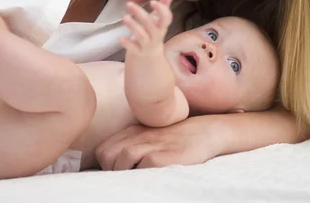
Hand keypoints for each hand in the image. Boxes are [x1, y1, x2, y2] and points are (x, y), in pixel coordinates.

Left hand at [95, 116, 222, 169]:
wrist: (206, 132)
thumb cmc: (176, 140)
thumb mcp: (150, 139)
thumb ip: (131, 146)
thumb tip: (113, 168)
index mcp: (133, 132)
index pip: (103, 150)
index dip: (105, 166)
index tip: (116, 174)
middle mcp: (140, 136)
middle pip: (108, 155)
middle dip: (111, 171)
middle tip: (125, 178)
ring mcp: (153, 144)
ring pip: (123, 158)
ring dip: (125, 173)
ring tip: (137, 179)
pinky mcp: (166, 155)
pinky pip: (144, 166)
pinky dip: (142, 174)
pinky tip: (150, 177)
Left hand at [120, 0, 173, 56]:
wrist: (149, 56)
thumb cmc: (153, 33)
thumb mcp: (158, 21)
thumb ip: (163, 7)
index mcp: (162, 26)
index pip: (166, 19)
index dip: (161, 10)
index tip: (152, 1)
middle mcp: (156, 36)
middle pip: (150, 25)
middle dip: (140, 14)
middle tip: (129, 3)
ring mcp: (147, 45)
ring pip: (142, 36)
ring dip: (133, 26)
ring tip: (125, 18)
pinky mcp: (138, 52)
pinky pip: (133, 48)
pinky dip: (127, 43)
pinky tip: (120, 38)